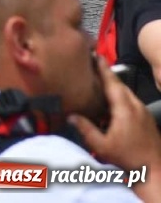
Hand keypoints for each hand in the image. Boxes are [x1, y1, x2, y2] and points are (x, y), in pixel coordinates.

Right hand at [69, 58, 160, 177]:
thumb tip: (71, 116)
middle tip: (92, 66)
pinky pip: (131, 101)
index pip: (112, 82)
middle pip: (120, 85)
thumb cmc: (129, 158)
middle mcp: (136, 106)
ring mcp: (143, 112)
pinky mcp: (146, 118)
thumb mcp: (102, 146)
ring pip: (126, 93)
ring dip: (114, 86)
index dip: (103, 68)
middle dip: (107, 74)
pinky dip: (120, 96)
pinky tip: (111, 104)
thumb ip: (86, 129)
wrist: (155, 170)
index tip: (94, 54)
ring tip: (99, 83)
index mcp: (125, 109)